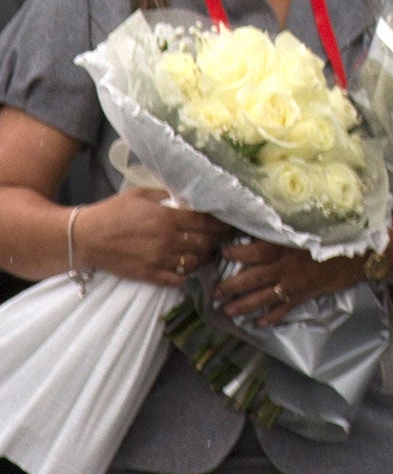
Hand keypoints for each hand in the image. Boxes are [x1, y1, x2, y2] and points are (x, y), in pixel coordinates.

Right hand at [74, 188, 228, 287]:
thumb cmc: (112, 212)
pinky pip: (178, 279)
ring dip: (206, 257)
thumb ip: (167, 195)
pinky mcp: (149, 275)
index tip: (228, 223)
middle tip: (223, 238)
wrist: (83, 237)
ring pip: (196, 262)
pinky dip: (188, 274)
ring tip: (209, 252)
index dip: (221, 223)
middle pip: (206, 242)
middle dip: (218, 240)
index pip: (206, 222)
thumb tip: (189, 196)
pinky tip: (189, 267)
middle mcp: (167, 240)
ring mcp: (159, 260)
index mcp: (167, 217)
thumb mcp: (141, 194)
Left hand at [215, 240, 366, 326]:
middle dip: (230, 287)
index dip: (235, 252)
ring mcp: (294, 284)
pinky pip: (284, 309)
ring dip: (244, 305)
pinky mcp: (304, 295)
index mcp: (285, 247)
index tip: (221, 252)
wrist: (362, 254)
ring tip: (227, 312)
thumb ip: (287, 231)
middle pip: (251, 278)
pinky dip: (271, 317)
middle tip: (214, 293)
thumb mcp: (310, 228)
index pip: (253, 250)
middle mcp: (285, 267)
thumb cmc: (336, 236)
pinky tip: (260, 323)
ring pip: (263, 297)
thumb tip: (263, 228)